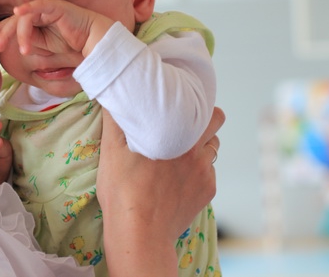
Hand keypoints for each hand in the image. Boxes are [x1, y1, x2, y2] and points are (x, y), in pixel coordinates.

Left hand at [0, 0, 112, 56]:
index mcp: (38, 21)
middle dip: (5, 33)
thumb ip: (31, 41)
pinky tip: (18, 12)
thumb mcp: (46, 46)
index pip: (16, 23)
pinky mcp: (56, 6)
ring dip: (21, 35)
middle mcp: (40, 12)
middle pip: (16, 20)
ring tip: (24, 51)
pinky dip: (27, 8)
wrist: (93, 42)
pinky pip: (38, 5)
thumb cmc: (72, 44)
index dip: (2, 27)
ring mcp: (47, 8)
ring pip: (25, 18)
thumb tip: (16, 42)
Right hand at [97, 107, 223, 276]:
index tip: (181, 101)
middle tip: (182, 123)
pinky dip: (197, 170)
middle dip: (203, 119)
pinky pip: (208, 172)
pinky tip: (177, 178)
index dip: (195, 100)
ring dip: (200, 144)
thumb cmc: (123, 189)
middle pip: (216, 121)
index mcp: (177, 133)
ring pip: (212, 148)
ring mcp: (205, 172)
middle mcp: (197, 149)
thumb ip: (115, 117)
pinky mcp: (207, 191)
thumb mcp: (111, 148)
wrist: (139, 232)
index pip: (205, 105)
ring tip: (179, 151)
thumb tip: (113, 96)